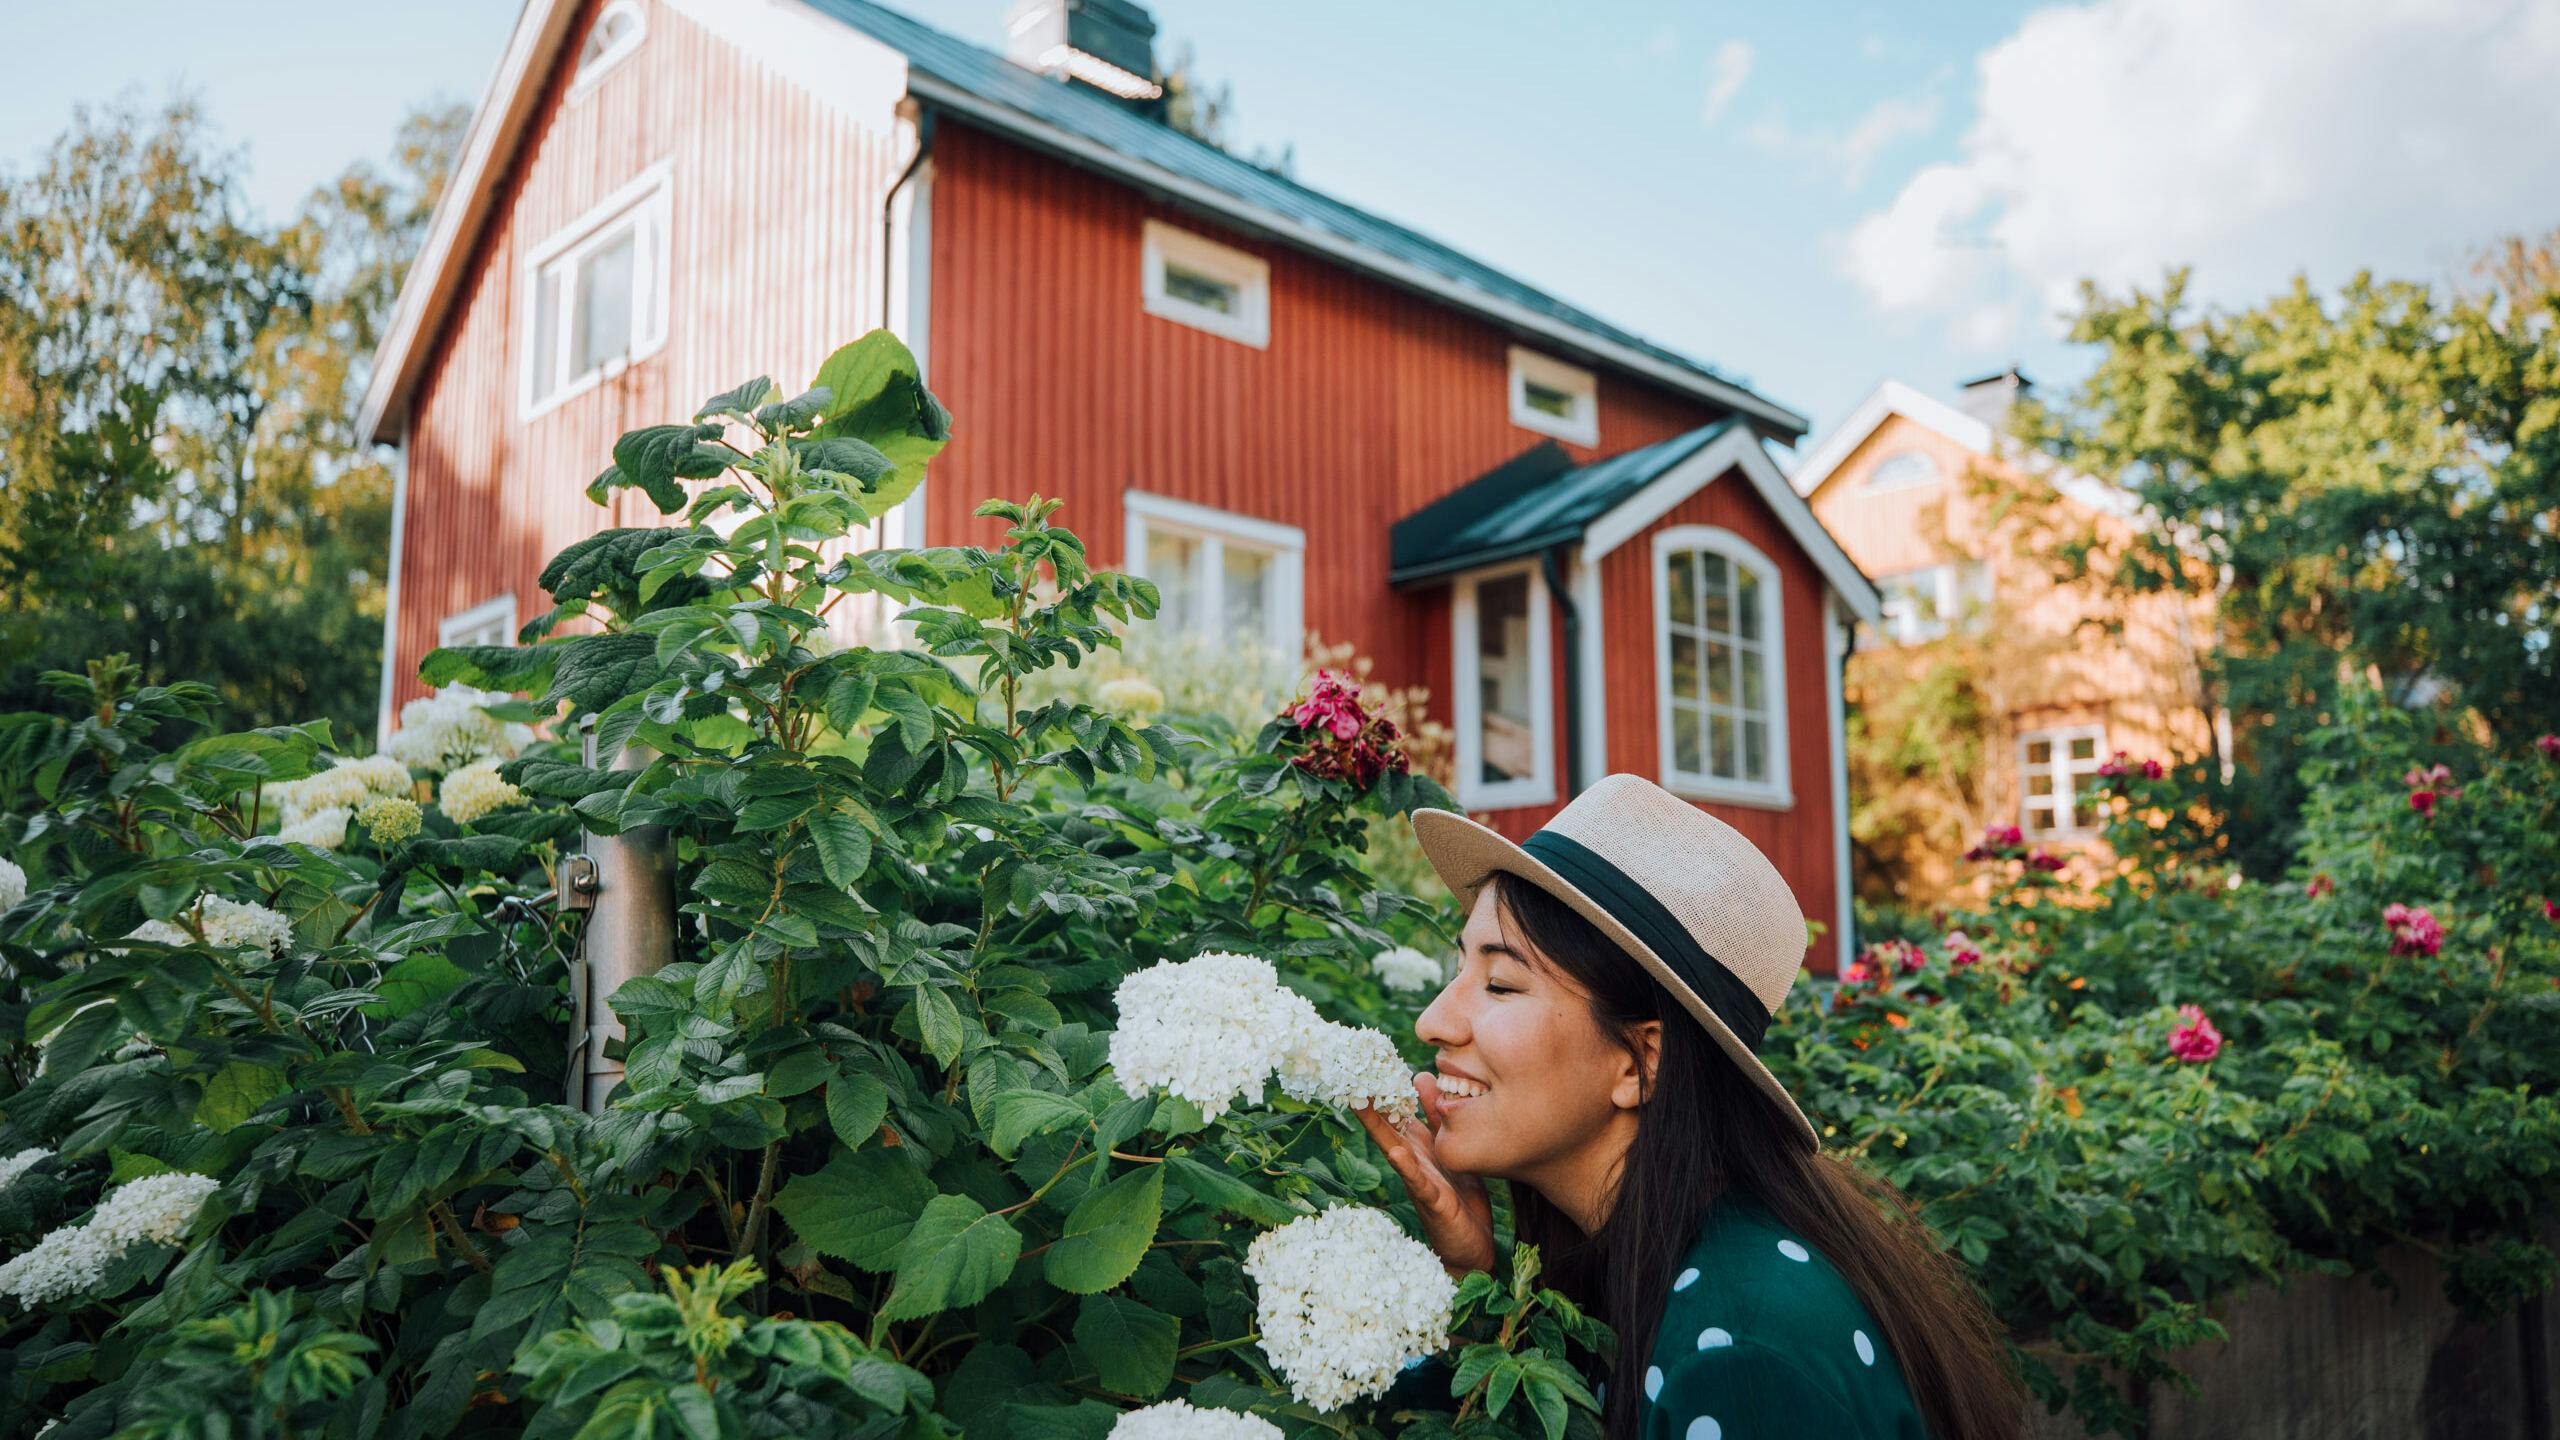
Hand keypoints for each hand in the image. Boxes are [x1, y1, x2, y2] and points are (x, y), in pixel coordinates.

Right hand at [1356, 1071, 1495, 1277]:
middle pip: (1386, 1126)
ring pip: (1395, 1150)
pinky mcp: (1433, 1201)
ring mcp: (1420, 1181)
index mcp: (1417, 1145)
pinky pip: (1419, 1181)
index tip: (1365, 1060)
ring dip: (1378, 1129)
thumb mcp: (1450, 1147)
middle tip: (1348, 1073)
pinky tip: (1397, 1153)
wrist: (1472, 1245)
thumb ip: (1436, 1116)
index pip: (1394, 1112)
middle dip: (1368, 1102)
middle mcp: (1413, 1160)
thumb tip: (1420, 1075)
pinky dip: (1407, 1167)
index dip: (1381, 1088)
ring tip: (1362, 1105)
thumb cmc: (1460, 1197)